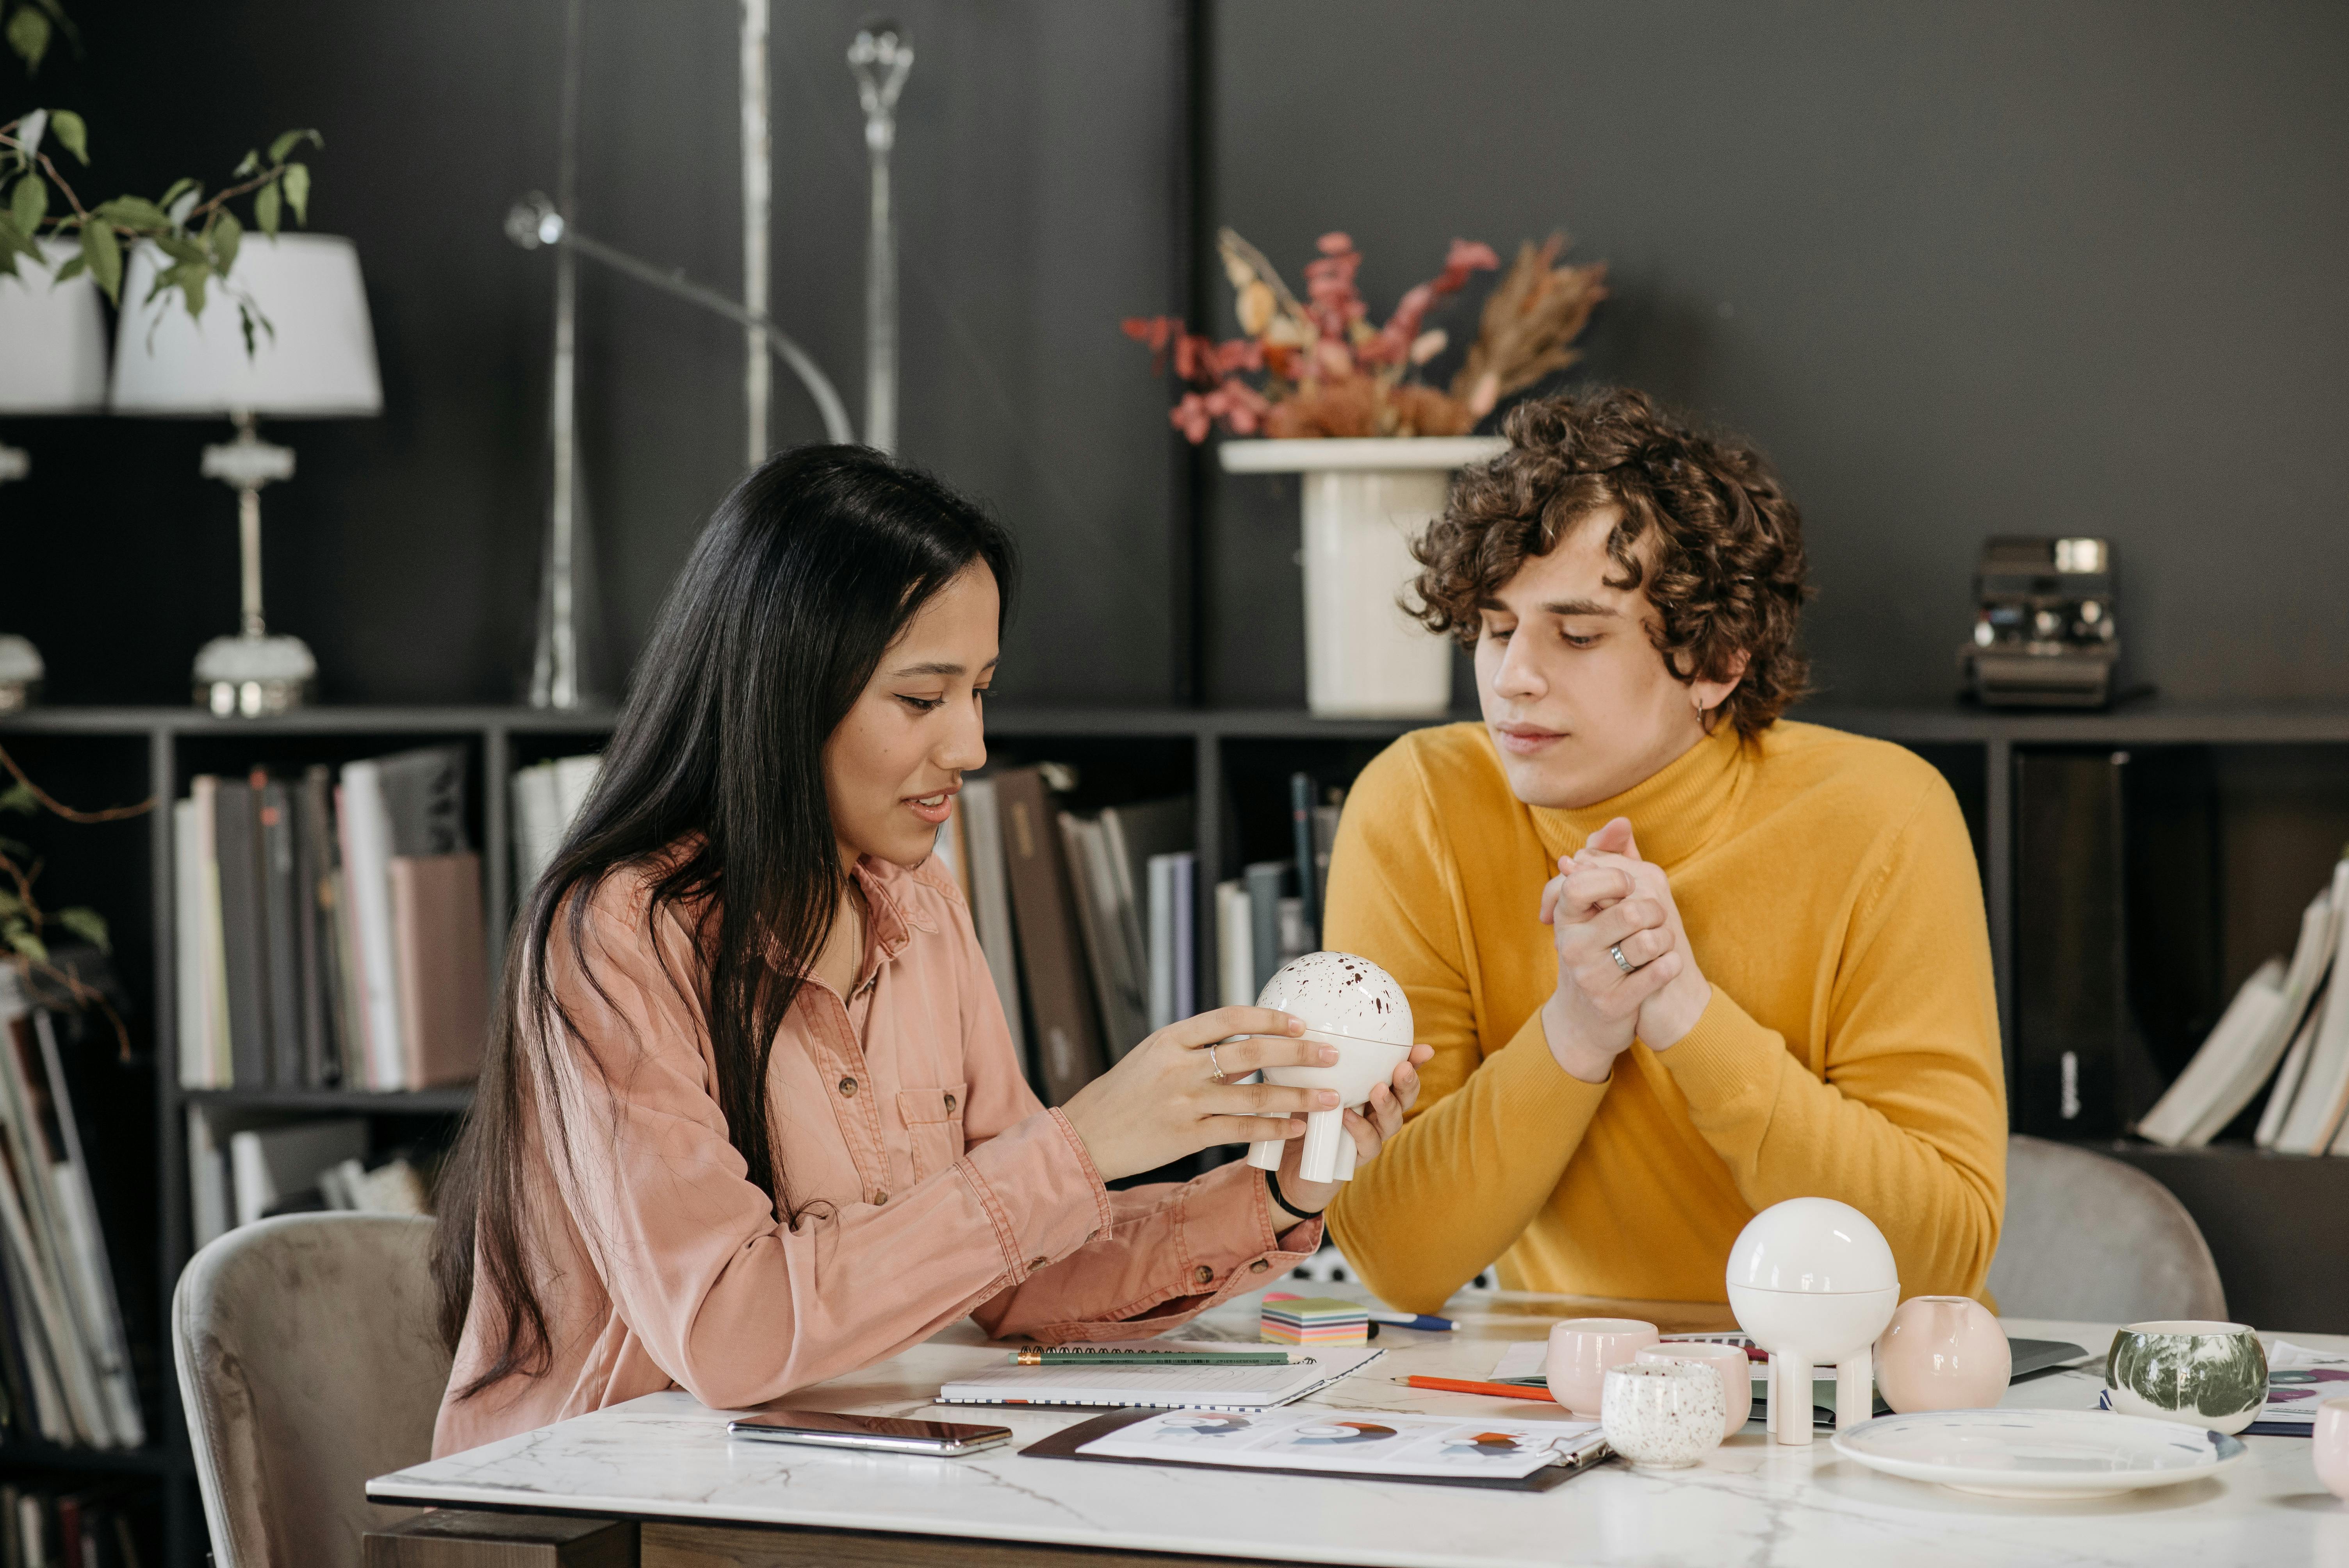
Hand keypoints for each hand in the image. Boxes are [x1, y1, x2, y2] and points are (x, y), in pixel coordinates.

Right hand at [1060, 1008, 1338, 1181]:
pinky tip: (1295, 1127)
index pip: (1230, 1018)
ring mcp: (1184, 1102)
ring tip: (1330, 1097)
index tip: (1301, 1021)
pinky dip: (1272, 1127)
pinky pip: (1240, 1130)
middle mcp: (1179, 1066)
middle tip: (1331, 1054)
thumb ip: (1195, 1051)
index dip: (1269, 1018)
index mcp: (1171, 1039)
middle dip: (1297, 1051)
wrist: (1085, 1136)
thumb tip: (1245, 1049)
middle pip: (1251, 1051)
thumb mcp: (1152, 1058)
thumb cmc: (1122, 1095)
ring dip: (1297, 1095)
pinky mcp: (1187, 1136)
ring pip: (1254, 1094)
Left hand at [1268, 1043, 1436, 1221]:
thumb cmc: (1298, 1118)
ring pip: (1391, 1122)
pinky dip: (1359, 1130)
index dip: (1413, 1062)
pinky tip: (1348, 1117)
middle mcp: (1373, 1114)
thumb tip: (1312, 1026)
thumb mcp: (1305, 1084)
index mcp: (1367, 1092)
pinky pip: (1366, 1145)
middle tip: (1403, 1068)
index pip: (1396, 1074)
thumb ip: (1316, 1063)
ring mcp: (1367, 1137)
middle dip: (1408, 1082)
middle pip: (1403, 1098)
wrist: (1285, 1166)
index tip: (1424, 1050)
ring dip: (1388, 1105)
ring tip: (1378, 1089)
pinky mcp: (1355, 1159)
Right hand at [1537, 816, 1693, 1081]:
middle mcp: (1571, 945)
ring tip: (1659, 944)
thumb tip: (1621, 822)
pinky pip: (1658, 972)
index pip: (1584, 882)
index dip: (1617, 879)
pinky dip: (1671, 964)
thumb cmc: (1597, 949)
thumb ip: (1607, 858)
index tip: (1630, 886)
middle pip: (1631, 910)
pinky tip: (1667, 964)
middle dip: (1655, 911)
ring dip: (1665, 939)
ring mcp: (1589, 976)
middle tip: (1653, 919)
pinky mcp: (1612, 1003)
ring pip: (1648, 941)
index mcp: (1565, 916)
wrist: (1588, 1018)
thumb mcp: (1595, 905)